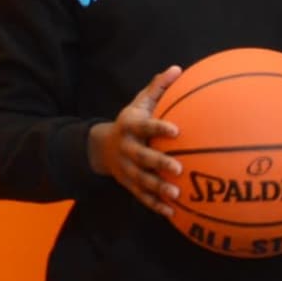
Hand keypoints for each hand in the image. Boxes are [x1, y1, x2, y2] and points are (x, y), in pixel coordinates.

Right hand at [90, 69, 183, 211]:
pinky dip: (156, 205)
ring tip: (176, 194)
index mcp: (131, 127)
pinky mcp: (129, 184)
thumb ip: (157, 88)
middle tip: (178, 168)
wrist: (103, 147)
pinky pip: (142, 197)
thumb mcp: (139, 103)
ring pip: (142, 180)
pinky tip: (172, 212)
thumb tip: (177, 69)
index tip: (177, 131)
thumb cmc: (131, 122)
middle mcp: (127, 149)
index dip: (159, 129)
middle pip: (142, 157)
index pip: (146, 127)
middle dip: (159, 163)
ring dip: (158, 188)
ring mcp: (127, 169)